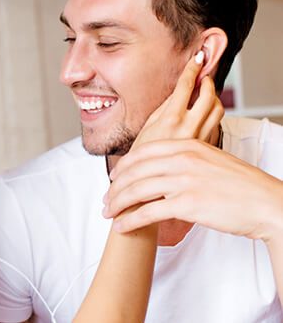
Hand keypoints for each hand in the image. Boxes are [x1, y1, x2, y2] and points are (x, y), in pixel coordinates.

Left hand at [104, 139, 282, 242]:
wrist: (266, 202)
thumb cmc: (241, 185)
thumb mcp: (211, 158)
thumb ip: (186, 158)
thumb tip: (165, 167)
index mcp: (186, 145)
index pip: (143, 152)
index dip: (124, 165)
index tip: (114, 177)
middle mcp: (182, 159)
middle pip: (135, 171)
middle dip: (115, 187)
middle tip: (106, 199)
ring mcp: (183, 180)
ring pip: (137, 190)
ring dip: (117, 204)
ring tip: (108, 214)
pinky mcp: (187, 204)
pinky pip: (148, 212)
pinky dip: (130, 220)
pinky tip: (122, 226)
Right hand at [131, 50, 223, 149]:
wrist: (150, 182)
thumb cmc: (144, 156)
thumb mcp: (148, 126)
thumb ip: (165, 107)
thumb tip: (179, 91)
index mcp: (171, 119)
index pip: (186, 86)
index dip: (193, 69)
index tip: (197, 59)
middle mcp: (189, 127)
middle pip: (209, 95)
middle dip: (208, 81)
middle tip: (204, 76)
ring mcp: (201, 138)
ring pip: (218, 109)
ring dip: (213, 97)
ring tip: (206, 94)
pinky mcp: (208, 148)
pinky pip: (216, 124)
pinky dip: (212, 115)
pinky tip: (204, 114)